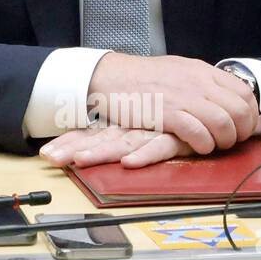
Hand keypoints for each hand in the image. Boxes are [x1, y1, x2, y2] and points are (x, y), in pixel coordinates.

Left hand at [40, 125, 194, 168]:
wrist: (213, 97)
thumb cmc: (179, 112)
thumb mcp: (149, 122)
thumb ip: (128, 132)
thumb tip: (101, 144)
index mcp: (126, 123)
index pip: (93, 133)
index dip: (70, 141)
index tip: (47, 153)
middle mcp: (135, 125)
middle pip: (99, 138)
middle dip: (73, 147)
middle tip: (49, 157)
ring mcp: (154, 129)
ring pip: (121, 142)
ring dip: (99, 152)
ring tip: (76, 160)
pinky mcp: (174, 136)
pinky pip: (157, 146)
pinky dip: (143, 155)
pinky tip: (128, 162)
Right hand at [87, 52, 259, 154]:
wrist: (111, 76)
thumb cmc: (142, 76)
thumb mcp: (178, 69)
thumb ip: (202, 81)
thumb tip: (223, 97)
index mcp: (203, 71)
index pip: (245, 93)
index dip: (250, 115)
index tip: (241, 127)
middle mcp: (198, 83)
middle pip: (240, 111)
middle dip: (240, 132)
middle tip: (229, 140)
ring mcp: (184, 98)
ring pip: (223, 124)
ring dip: (223, 141)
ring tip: (212, 145)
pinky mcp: (168, 114)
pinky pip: (199, 134)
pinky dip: (203, 145)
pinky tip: (197, 146)